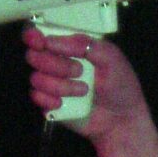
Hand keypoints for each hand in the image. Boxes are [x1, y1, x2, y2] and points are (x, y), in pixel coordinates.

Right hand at [23, 27, 147, 141]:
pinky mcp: (50, 105)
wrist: (123, 120)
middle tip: (80, 71)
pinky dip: (50, 100)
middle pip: (34, 56)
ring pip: (36, 78)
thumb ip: (85, 44)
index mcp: (71, 48)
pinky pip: (37, 98)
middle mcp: (58, 64)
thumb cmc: (121, 86)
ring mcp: (52, 85)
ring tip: (83, 90)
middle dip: (56, 64)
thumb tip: (52, 39)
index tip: (40, 42)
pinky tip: (65, 103)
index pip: (42, 36)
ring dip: (60, 85)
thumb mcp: (111, 58)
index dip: (34, 36)